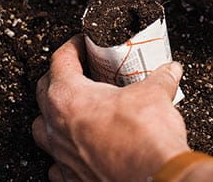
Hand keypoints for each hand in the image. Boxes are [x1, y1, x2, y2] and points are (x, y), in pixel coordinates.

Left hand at [33, 35, 188, 181]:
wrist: (154, 178)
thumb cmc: (145, 139)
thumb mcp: (155, 94)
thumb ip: (160, 78)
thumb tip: (169, 70)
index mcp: (69, 97)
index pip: (60, 61)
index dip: (73, 47)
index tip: (83, 44)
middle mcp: (57, 126)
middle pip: (44, 90)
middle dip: (60, 77)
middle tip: (80, 71)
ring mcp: (61, 154)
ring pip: (43, 128)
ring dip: (55, 115)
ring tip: (74, 109)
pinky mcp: (71, 178)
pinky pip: (57, 161)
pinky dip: (66, 152)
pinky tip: (80, 148)